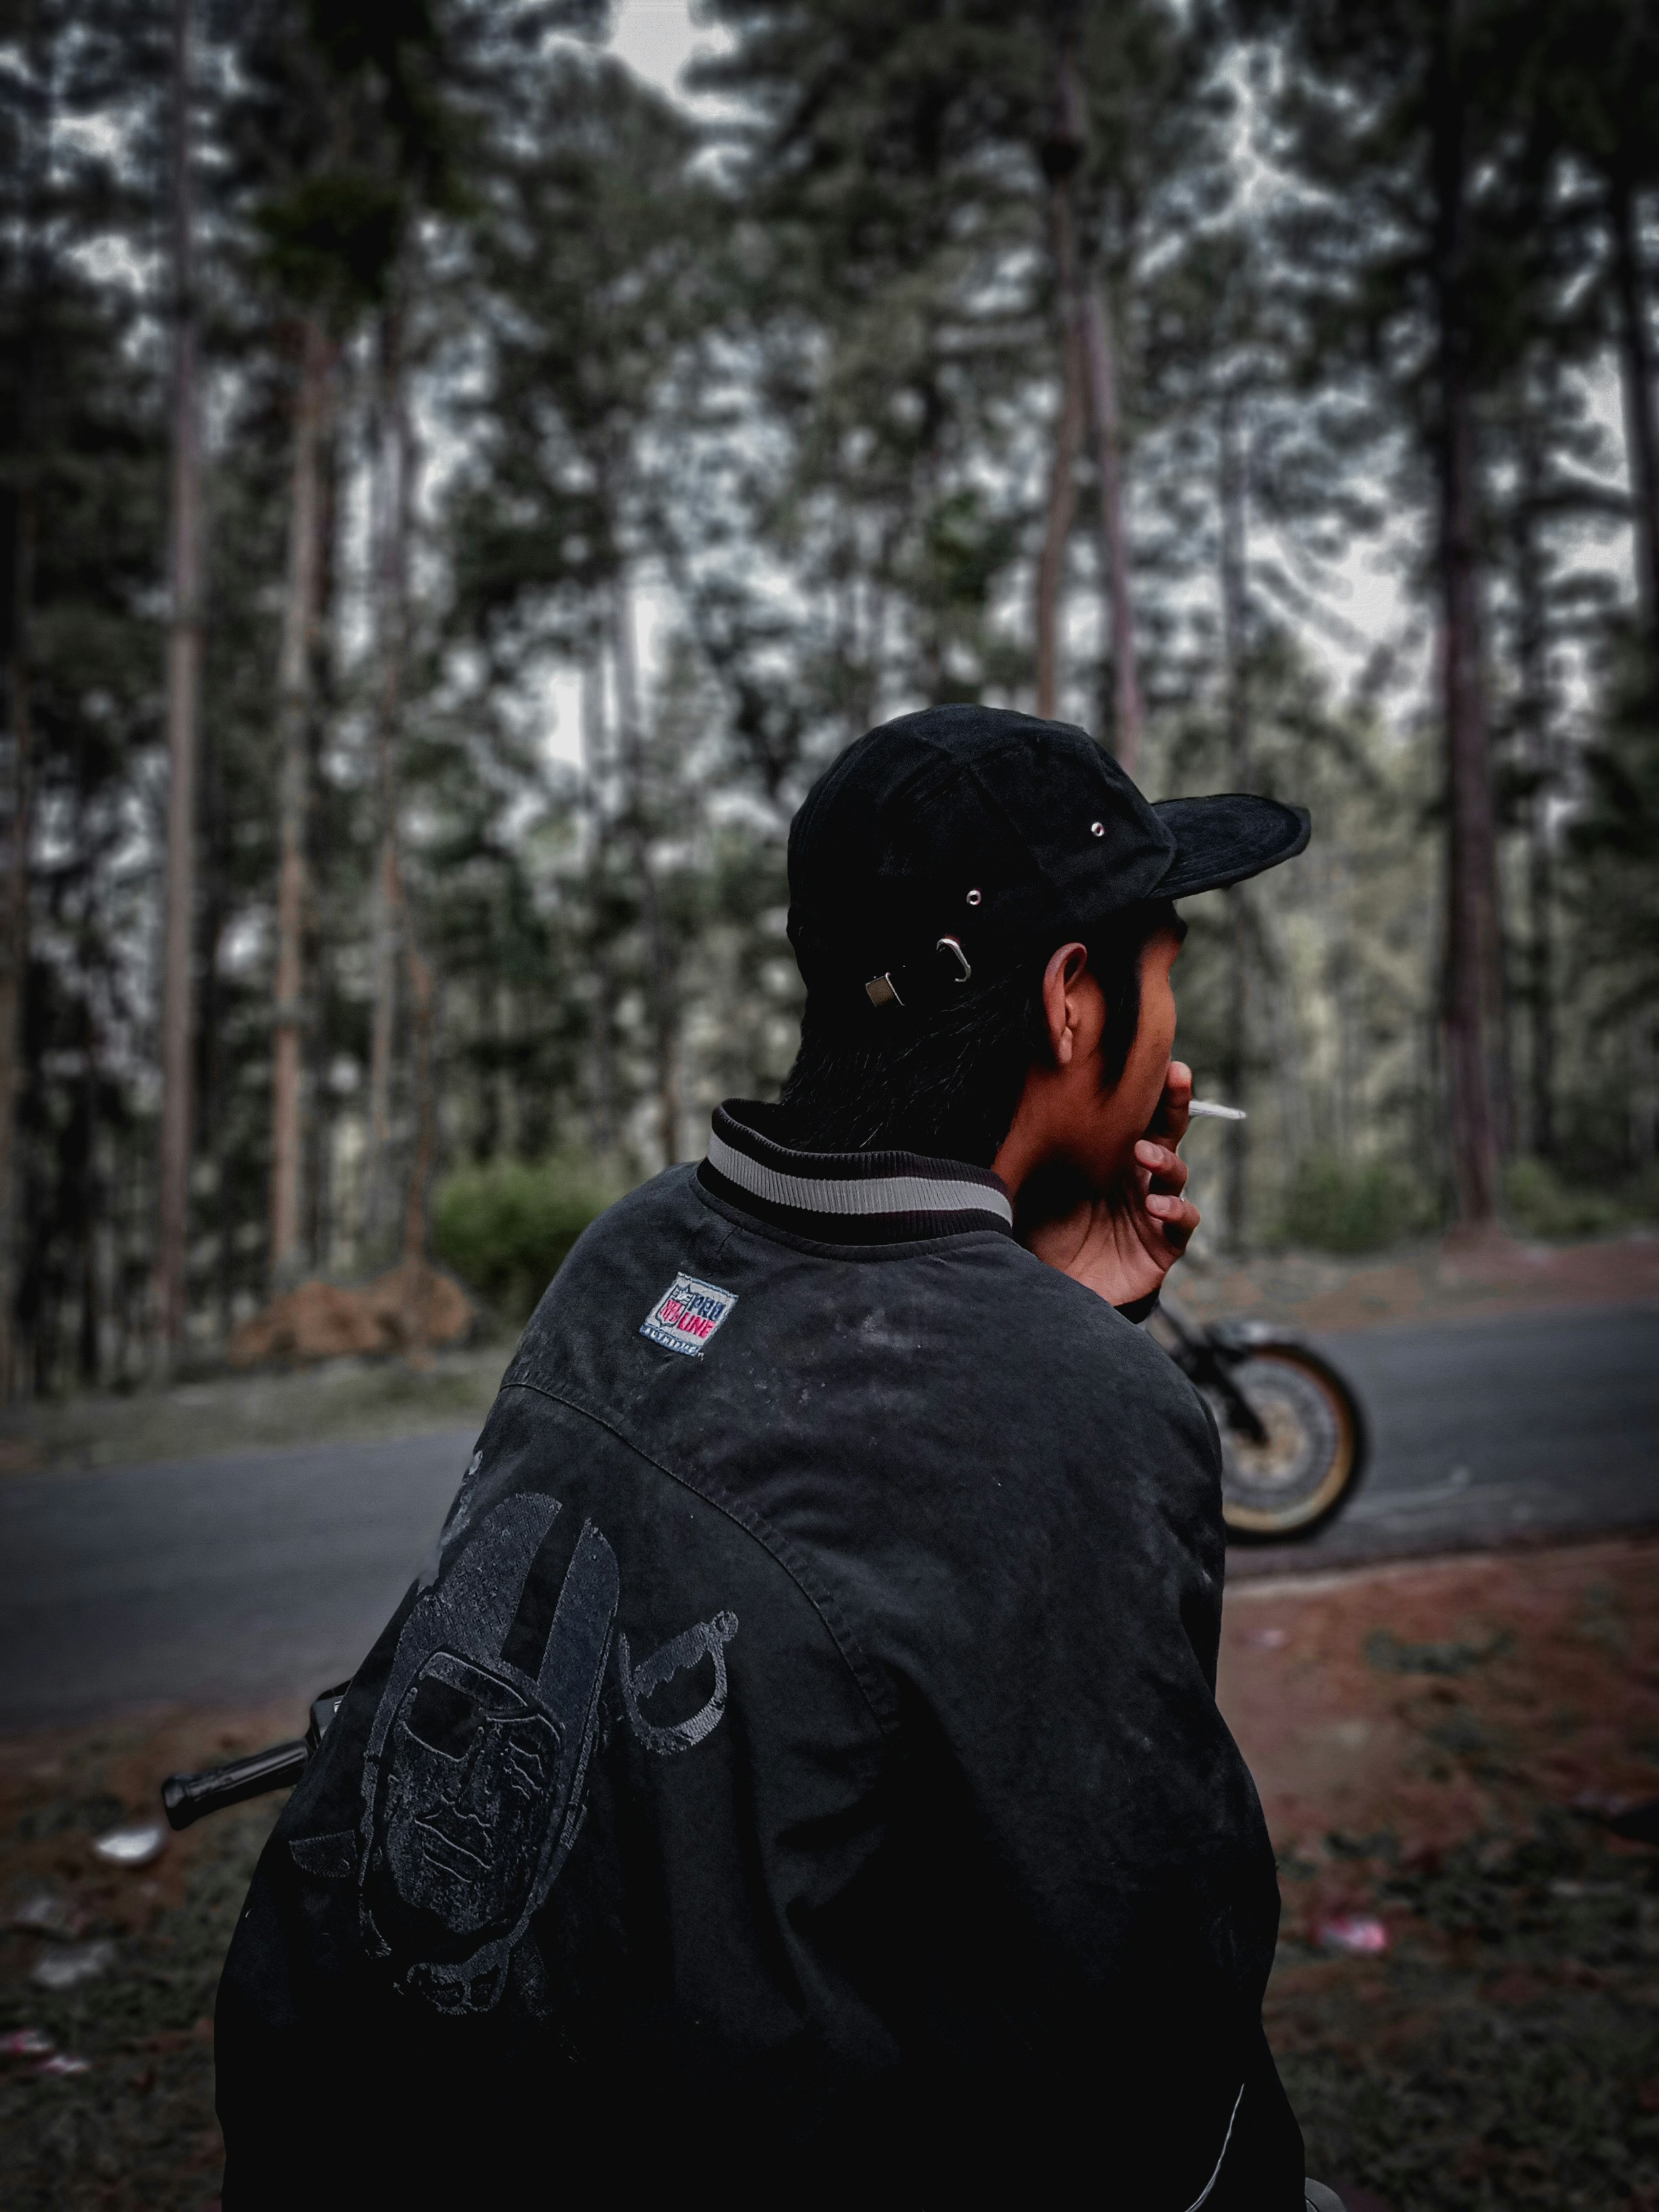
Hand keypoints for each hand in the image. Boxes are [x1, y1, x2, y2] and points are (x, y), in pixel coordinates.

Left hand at [1019, 1062, 1199, 1309]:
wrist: (1046, 1291)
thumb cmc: (1037, 1232)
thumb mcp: (1023, 1188)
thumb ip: (1020, 1155)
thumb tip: (999, 1110)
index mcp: (1107, 1155)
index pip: (1132, 1113)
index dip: (1144, 1085)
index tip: (1148, 1056)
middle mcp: (1136, 1177)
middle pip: (1167, 1130)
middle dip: (1174, 1101)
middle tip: (1175, 1074)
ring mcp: (1152, 1209)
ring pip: (1176, 1172)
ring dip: (1166, 1159)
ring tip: (1144, 1153)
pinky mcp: (1162, 1245)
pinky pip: (1184, 1221)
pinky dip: (1176, 1210)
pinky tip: (1155, 1206)